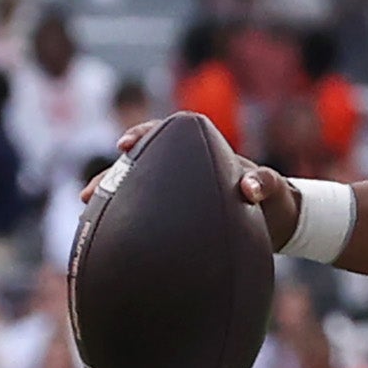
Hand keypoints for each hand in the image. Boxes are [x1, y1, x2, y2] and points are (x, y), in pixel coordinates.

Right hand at [86, 117, 303, 249]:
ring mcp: (179, 190)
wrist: (281, 224)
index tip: (125, 146)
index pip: (167, 133)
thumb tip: (249, 187)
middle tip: (88, 193)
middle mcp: (186, 168)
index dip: (142, 134)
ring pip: (136, 189)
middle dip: (111, 176)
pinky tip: (104, 234)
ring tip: (86, 215)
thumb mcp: (274, 190)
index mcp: (204, 152)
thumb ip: (264, 184)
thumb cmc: (277, 200)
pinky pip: (145, 211)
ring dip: (111, 199)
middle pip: (139, 164)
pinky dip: (125, 218)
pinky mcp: (177, 212)